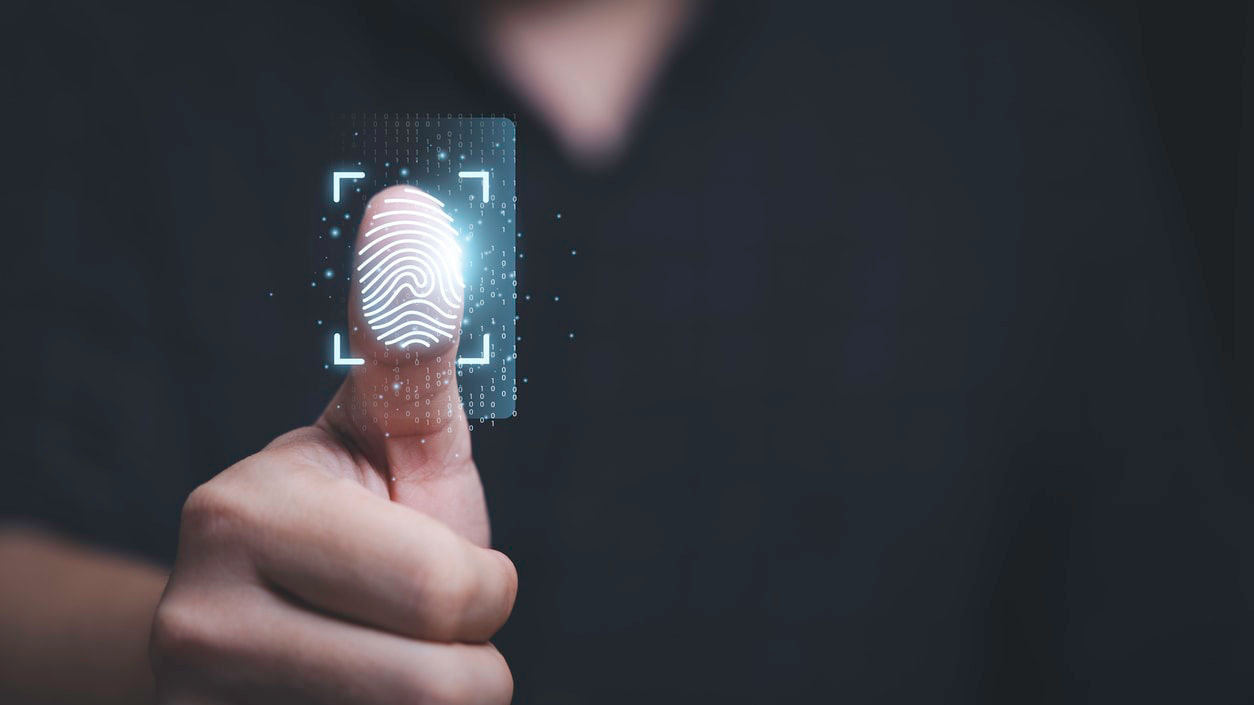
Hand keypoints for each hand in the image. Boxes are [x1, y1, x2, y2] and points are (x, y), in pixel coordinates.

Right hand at [150, 185, 515, 703]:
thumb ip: (411, 352)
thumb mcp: (389, 439)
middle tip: (416, 626)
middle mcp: (196, 624)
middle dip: (464, 654)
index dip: (481, 587)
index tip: (441, 566)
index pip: (458, 596)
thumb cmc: (353, 519)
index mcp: (242, 517)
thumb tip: (412, 212)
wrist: (252, 621)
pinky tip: (352, 700)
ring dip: (436, 703)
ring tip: (384, 664)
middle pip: (446, 690)